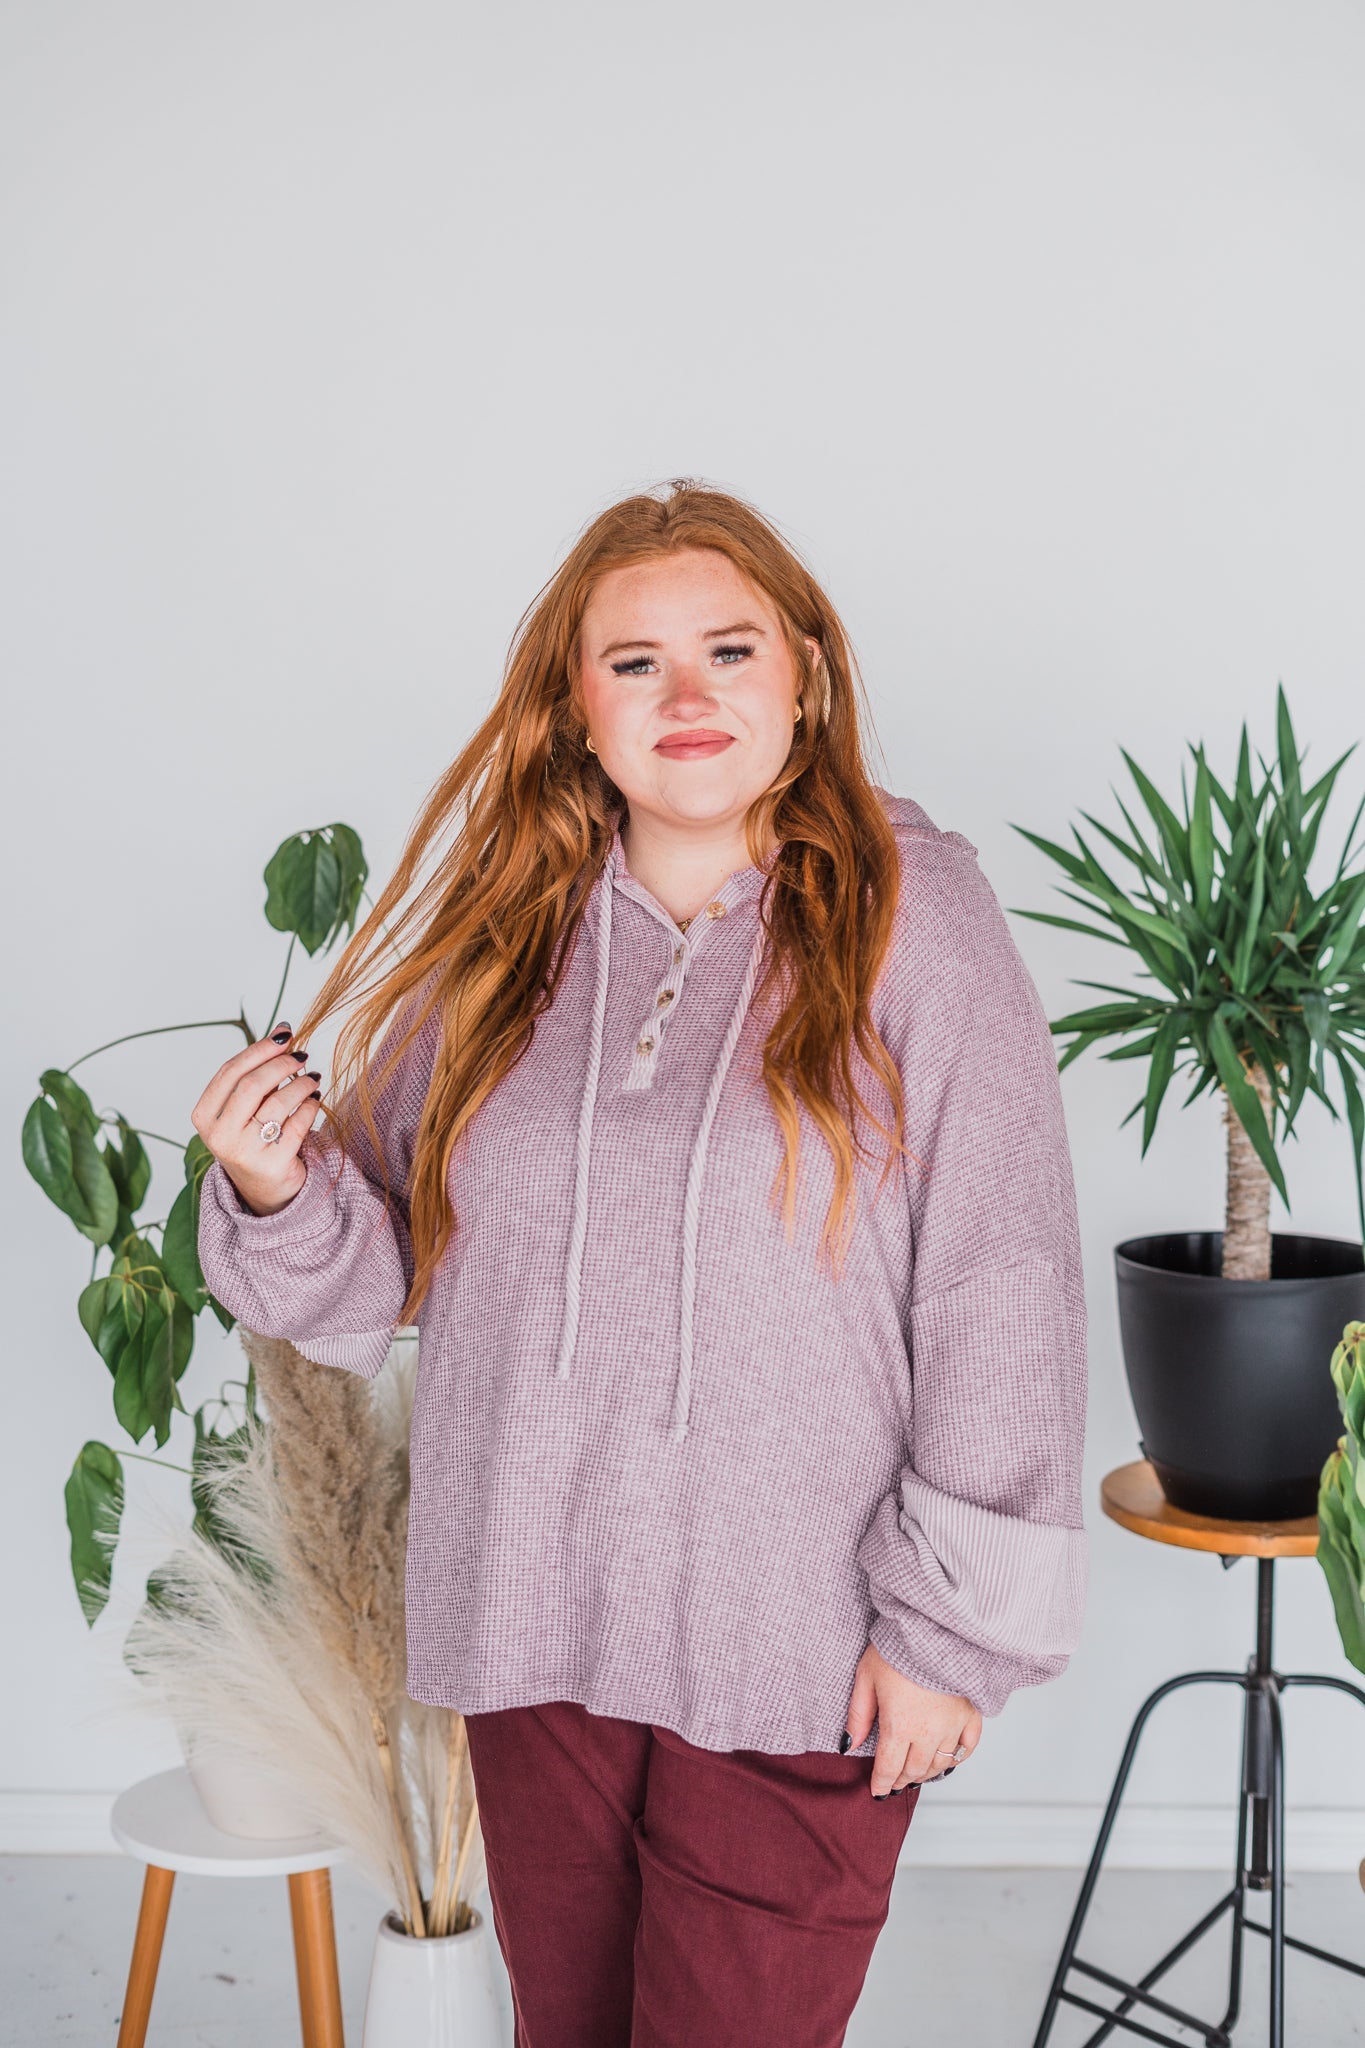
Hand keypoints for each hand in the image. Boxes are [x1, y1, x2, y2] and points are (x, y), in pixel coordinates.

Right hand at [191, 1023, 322, 1216]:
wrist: (265, 1191)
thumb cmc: (254, 1138)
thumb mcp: (243, 1108)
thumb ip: (256, 1073)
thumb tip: (282, 1030)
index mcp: (204, 1116)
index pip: (230, 1071)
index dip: (260, 1049)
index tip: (285, 1035)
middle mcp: (219, 1136)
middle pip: (252, 1085)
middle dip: (281, 1064)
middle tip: (302, 1056)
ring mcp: (245, 1152)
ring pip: (278, 1103)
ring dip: (301, 1084)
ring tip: (312, 1079)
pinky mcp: (273, 1164)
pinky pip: (297, 1124)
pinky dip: (310, 1107)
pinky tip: (315, 1100)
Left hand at [845, 1641, 982, 1796]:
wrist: (936, 1628)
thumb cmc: (898, 1648)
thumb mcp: (866, 1676)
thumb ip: (858, 1715)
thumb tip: (848, 1745)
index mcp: (899, 1726)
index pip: (888, 1768)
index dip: (881, 1784)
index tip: (877, 1791)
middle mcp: (928, 1733)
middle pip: (914, 1770)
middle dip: (901, 1780)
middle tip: (893, 1783)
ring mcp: (953, 1726)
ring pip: (940, 1764)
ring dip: (925, 1773)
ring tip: (915, 1774)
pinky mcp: (971, 1715)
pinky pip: (967, 1748)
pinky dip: (957, 1759)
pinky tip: (947, 1760)